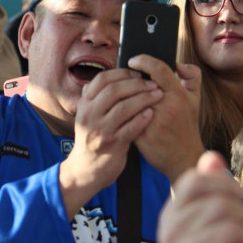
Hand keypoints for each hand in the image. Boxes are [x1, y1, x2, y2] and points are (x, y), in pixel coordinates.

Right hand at [59, 68, 162, 218]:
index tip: (138, 73)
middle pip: (114, 91)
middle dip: (137, 84)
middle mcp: (90, 115)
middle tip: (153, 83)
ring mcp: (100, 130)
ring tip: (158, 95)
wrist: (87, 169)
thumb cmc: (94, 139)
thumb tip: (113, 76)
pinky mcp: (112, 145)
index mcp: (84, 105)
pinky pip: (130, 128)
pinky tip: (151, 114)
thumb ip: (98, 98)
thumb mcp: (88, 116)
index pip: (101, 80)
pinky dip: (142, 119)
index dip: (121, 73)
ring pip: (124, 108)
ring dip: (144, 99)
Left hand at [128, 55, 203, 181]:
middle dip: (127, 79)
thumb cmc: (187, 125)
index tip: (132, 60)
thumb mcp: (195, 99)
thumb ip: (191, 77)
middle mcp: (167, 106)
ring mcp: (154, 121)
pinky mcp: (142, 135)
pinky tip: (115, 109)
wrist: (183, 158)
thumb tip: (179, 63)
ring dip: (121, 96)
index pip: (159, 69)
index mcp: (178, 94)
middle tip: (119, 77)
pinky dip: (120, 113)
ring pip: (129, 101)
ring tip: (116, 93)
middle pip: (138, 84)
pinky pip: (126, 118)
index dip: (144, 61)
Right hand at [158, 152, 242, 242]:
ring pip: (232, 230)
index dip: (224, 184)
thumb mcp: (214, 215)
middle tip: (239, 230)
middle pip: (220, 205)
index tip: (233, 198)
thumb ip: (211, 185)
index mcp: (169, 217)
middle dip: (240, 216)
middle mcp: (170, 237)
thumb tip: (211, 157)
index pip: (196, 182)